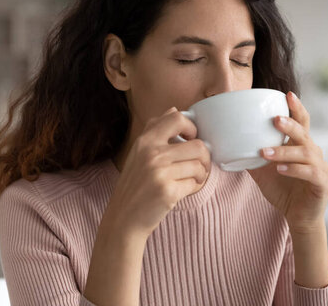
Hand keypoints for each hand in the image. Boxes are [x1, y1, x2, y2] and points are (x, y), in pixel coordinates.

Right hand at [106, 107, 211, 238]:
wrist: (123, 219)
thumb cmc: (135, 185)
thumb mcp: (138, 152)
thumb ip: (155, 130)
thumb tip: (175, 109)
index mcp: (145, 141)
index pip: (177, 118)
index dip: (192, 127)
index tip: (191, 139)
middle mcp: (151, 153)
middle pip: (198, 145)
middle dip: (204, 158)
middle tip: (198, 165)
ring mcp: (159, 173)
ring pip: (200, 165)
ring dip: (201, 174)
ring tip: (191, 179)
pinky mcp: (168, 191)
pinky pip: (195, 183)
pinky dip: (195, 187)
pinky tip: (185, 190)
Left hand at [247, 91, 327, 232]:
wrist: (299, 217)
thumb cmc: (283, 189)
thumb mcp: (263, 171)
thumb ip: (251, 156)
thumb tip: (227, 144)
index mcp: (301, 145)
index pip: (302, 122)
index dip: (297, 108)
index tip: (288, 95)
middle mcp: (313, 152)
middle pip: (304, 133)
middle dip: (290, 125)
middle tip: (275, 120)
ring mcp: (320, 167)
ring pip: (305, 153)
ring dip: (284, 151)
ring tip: (265, 152)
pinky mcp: (323, 183)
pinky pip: (310, 173)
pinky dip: (295, 170)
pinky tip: (280, 169)